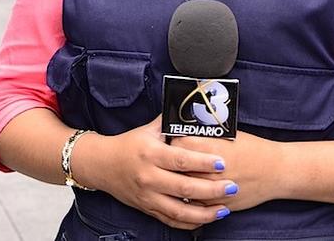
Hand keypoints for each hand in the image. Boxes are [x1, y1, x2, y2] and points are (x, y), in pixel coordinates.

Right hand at [72, 117, 235, 229]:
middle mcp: (149, 177)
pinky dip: (189, 224)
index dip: (203, 162)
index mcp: (151, 154)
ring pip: (180, 211)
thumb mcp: (148, 129)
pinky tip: (205, 220)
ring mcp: (148, 196)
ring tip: (224, 210)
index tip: (223, 163)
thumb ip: (170, 122)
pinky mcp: (147, 208)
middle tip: (232, 187)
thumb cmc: (128, 145)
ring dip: (204, 213)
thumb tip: (192, 109)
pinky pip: (170, 220)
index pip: (182, 160)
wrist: (101, 164)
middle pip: (185, 187)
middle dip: (212, 189)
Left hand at [173, 130, 280, 212]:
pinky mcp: (217, 205)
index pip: (176, 143)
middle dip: (171, 162)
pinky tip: (188, 190)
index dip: (172, 140)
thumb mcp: (228, 135)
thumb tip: (183, 131)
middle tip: (169, 158)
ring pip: (182, 188)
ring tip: (176, 174)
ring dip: (178, 181)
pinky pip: (194, 204)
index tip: (170, 138)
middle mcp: (208, 170)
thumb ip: (204, 136)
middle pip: (176, 166)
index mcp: (210, 148)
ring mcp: (212, 190)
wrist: (275, 171)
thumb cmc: (253, 149)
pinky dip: (189, 198)